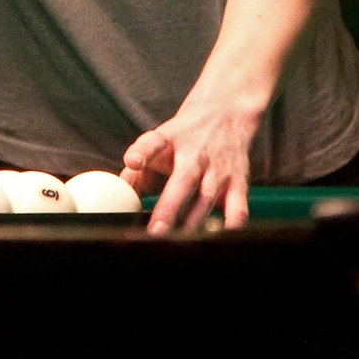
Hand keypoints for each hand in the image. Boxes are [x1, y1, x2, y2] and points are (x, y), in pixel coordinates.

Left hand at [121, 100, 259, 235]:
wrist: (226, 114)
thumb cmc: (183, 138)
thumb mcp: (156, 144)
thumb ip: (135, 173)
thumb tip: (119, 201)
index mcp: (168, 141)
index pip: (152, 143)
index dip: (141, 152)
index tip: (133, 162)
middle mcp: (195, 155)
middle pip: (183, 181)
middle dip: (169, 209)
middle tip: (155, 231)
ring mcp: (218, 170)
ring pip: (207, 201)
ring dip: (193, 225)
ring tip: (178, 244)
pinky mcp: (239, 183)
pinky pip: (237, 210)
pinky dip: (230, 228)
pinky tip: (217, 241)